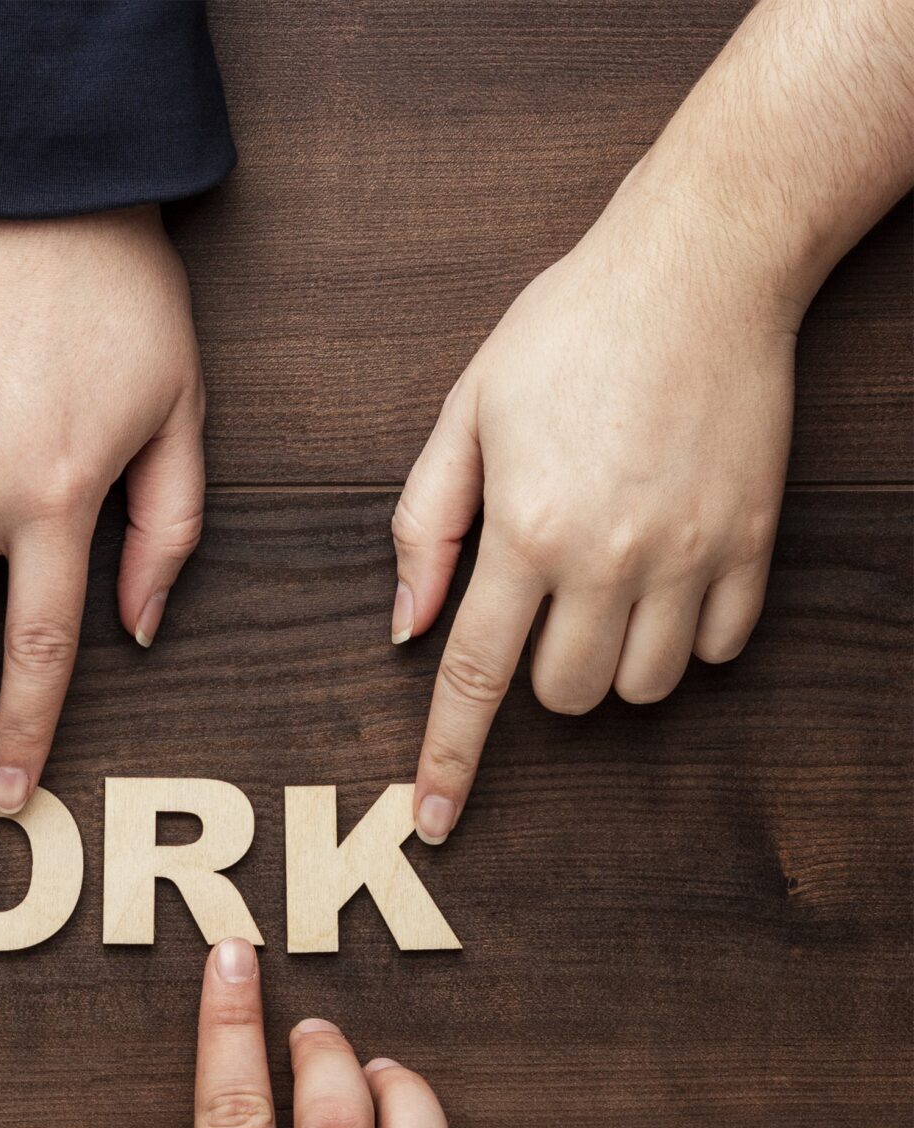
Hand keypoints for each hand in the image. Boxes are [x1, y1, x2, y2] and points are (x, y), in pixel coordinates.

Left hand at [392, 212, 792, 843]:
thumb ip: (426, 526)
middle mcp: (610, 555)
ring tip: (603, 594)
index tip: (436, 821)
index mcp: (525, 527)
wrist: (700, 268)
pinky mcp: (757, 539)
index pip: (476, 676)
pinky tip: (668, 581)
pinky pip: (723, 647)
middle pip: (567, 696)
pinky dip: (691, 638)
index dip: (452, 759)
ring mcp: (693, 552)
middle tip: (540, 606)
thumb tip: (407, 625)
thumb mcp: (463, 416)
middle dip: (542, 678)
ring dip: (614, 666)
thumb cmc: (568, 331)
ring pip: (646, 687)